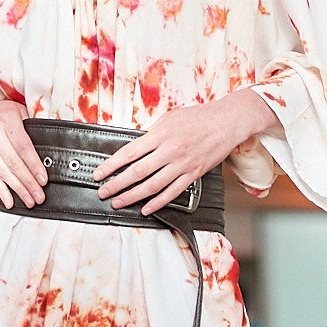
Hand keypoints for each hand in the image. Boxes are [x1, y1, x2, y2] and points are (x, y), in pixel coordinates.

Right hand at [0, 94, 46, 209]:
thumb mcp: (14, 109)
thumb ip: (29, 124)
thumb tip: (47, 143)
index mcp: (7, 119)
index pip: (23, 147)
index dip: (34, 165)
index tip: (43, 180)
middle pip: (13, 163)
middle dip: (28, 183)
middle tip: (39, 197)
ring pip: (3, 172)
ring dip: (18, 189)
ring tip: (29, 201)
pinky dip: (0, 190)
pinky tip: (9, 201)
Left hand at [96, 92, 275, 214]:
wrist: (227, 122)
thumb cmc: (198, 117)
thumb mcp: (170, 118)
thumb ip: (151, 134)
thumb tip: (134, 147)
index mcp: (160, 134)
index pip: (128, 153)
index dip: (110, 166)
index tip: (98, 174)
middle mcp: (169, 151)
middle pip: (136, 172)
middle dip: (116, 184)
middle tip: (103, 192)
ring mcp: (182, 164)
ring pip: (152, 186)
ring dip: (132, 196)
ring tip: (118, 202)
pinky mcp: (193, 174)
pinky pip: (172, 192)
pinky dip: (157, 203)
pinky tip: (145, 209)